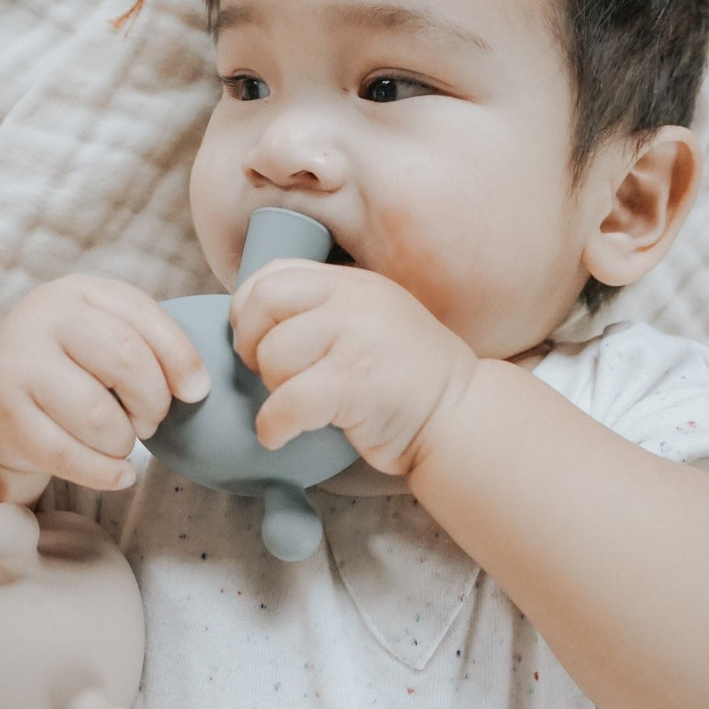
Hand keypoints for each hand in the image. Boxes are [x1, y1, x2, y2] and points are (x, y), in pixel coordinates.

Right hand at [0, 275, 210, 489]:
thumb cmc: (68, 365)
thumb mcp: (103, 335)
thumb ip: (148, 345)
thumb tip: (197, 387)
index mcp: (79, 291)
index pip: (143, 317)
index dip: (181, 358)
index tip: (196, 392)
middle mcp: (43, 318)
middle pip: (126, 360)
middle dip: (153, 401)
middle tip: (151, 419)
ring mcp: (18, 365)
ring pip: (99, 416)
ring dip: (125, 441)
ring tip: (122, 440)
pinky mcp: (5, 415)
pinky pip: (68, 455)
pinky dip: (105, 472)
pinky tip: (120, 474)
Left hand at [229, 260, 477, 476]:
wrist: (460, 417)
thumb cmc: (406, 381)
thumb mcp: (370, 322)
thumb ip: (324, 311)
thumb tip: (252, 324)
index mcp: (353, 283)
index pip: (274, 273)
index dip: (248, 308)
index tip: (256, 341)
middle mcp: (355, 300)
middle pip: (264, 304)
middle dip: (251, 345)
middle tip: (269, 375)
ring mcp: (358, 337)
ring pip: (273, 355)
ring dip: (272, 390)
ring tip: (298, 406)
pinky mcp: (357, 381)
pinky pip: (287, 400)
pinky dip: (273, 425)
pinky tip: (281, 435)